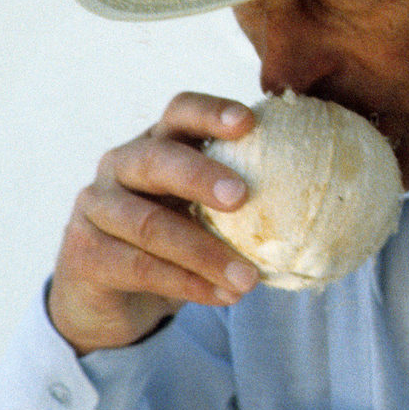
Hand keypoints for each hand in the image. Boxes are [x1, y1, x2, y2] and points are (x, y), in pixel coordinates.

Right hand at [47, 93, 258, 353]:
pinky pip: (139, 267)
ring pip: (150, 225)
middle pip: (156, 159)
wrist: (106, 297)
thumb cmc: (172, 242)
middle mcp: (120, 166)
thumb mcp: (202, 214)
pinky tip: (222, 297)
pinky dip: (187, 284)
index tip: (250, 122)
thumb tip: (323, 200)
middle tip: (243, 197)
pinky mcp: (85, 253)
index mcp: (156, 143)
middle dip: (200, 175)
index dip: (211, 112)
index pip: (180, 112)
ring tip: (249, 279)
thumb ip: (239, 202)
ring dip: (205, 253)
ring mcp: (96, 208)